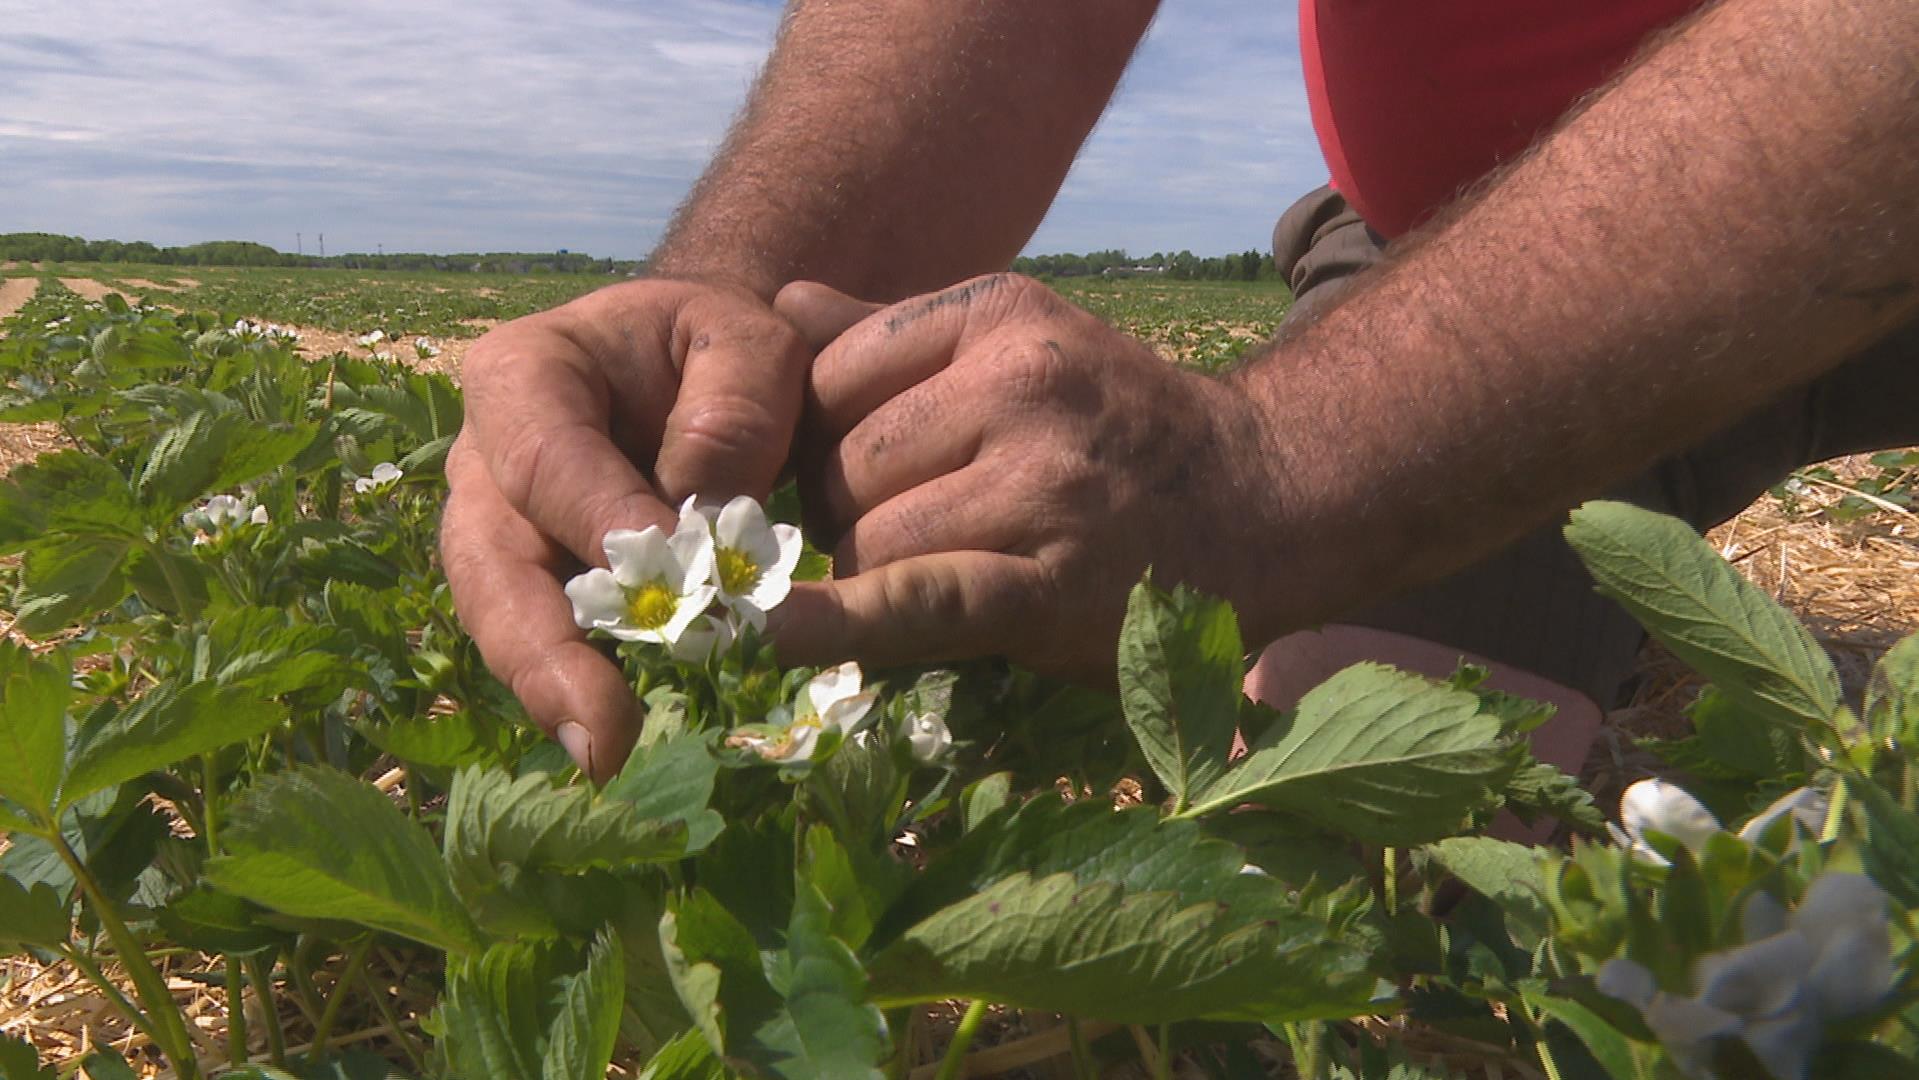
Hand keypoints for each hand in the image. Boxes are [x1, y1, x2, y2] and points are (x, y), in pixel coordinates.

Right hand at [442, 281, 808, 779]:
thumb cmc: (715, 348)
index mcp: (525, 374)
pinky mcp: (537, 589)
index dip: (597, 518)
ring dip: (554, 689)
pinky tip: (625, 742)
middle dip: (540, 650)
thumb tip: (703, 510)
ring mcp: (502, 533)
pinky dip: (584, 693)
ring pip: (504, 618)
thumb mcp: (744, 337)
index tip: (666, 577)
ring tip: (607, 753)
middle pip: (490, 562)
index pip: (547, 457)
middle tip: (599, 728)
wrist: (699, 364)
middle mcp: (486, 461)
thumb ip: (734, 402)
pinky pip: (548, 644)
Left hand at [771, 274, 1282, 679]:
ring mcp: (1042, 485)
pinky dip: (842, 624)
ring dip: (874, 576)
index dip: (813, 438)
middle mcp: (1020, 385)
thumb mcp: (1021, 344)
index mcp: (999, 314)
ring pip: (871, 541)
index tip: (839, 474)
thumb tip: (782, 307)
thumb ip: (895, 333)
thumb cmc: (1117, 430)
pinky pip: (917, 601)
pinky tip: (779, 633)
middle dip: (843, 513)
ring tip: (941, 571)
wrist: (1263, 502)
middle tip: (900, 535)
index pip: (831, 374)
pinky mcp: (1055, 585)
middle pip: (845, 465)